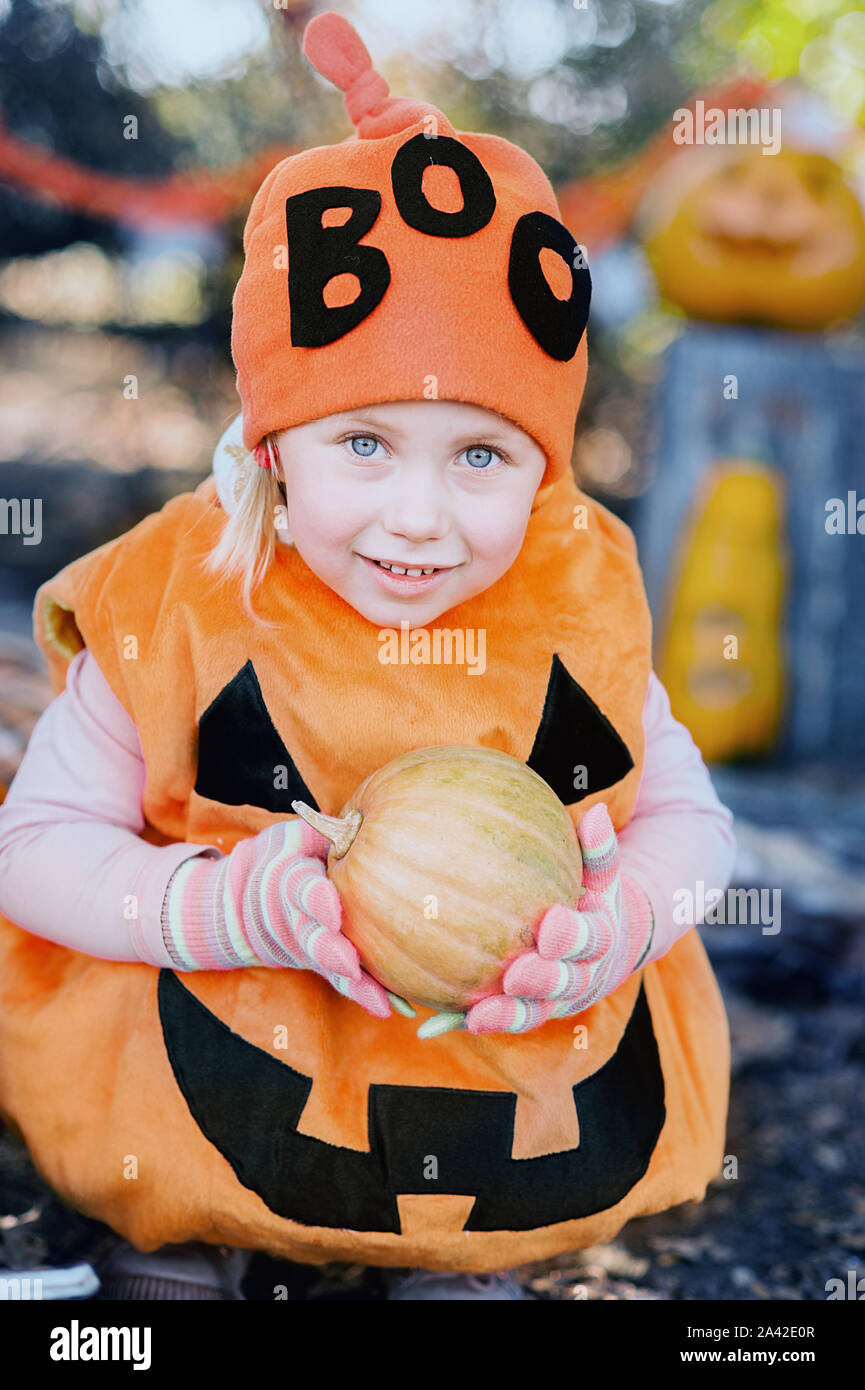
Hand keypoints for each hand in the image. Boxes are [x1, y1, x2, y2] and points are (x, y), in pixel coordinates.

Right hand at [161, 817, 414, 1020]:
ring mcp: (307, 947)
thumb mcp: (294, 837)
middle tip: (351, 964)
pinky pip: (343, 982)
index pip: (300, 889)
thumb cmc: (284, 856)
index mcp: (287, 881)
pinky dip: (366, 995)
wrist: (243, 903)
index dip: (315, 899)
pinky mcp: (322, 964)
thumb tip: (362, 818)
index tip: (332, 908)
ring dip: (354, 984)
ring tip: (381, 1000)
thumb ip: (323, 831)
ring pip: (328, 966)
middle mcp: (295, 920)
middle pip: (311, 937)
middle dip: (331, 951)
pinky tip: (393, 1009)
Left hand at [416, 802, 653, 1038]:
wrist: (605, 944)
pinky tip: (437, 1025)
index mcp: (599, 938)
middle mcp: (580, 975)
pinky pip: (501, 1020)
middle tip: (516, 973)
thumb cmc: (591, 896)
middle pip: (564, 983)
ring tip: (478, 1014)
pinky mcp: (528, 1010)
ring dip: (508, 1014)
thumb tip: (596, 814)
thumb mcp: (600, 872)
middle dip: (542, 980)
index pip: (589, 939)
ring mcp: (554, 999)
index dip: (572, 936)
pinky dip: (473, 1023)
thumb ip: (597, 848)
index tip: (551, 925)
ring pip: (534, 1011)